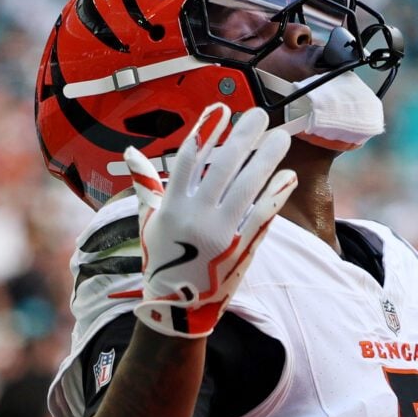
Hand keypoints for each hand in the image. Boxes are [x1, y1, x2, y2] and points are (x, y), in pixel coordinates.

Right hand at [116, 104, 298, 339]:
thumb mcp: (150, 221)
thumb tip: (129, 152)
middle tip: (260, 114)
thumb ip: (145, 184)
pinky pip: (261, 215)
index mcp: (171, 207)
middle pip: (222, 166)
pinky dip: (275, 193)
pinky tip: (288, 174)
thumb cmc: (162, 258)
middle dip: (243, 137)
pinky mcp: (240, 248)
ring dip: (266, 158)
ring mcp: (219, 233)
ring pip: (246, 186)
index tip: (222, 108)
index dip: (205, 131)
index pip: (188, 159)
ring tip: (281, 136)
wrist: (178, 307)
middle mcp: (194, 217)